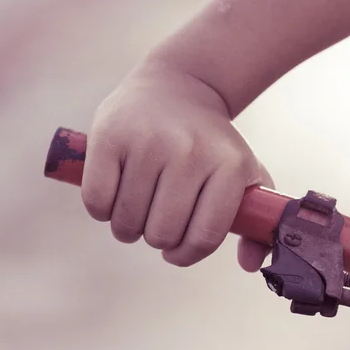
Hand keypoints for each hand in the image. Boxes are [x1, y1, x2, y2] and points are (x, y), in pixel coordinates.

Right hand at [81, 61, 273, 270]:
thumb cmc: (210, 142)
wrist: (178, 85)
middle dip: (155, 238)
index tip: (176, 250)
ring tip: (137, 206)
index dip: (185, 255)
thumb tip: (248, 264)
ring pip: (126, 222)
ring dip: (127, 226)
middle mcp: (191, 152)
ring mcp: (149, 142)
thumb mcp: (244, 171)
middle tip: (156, 218)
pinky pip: (96, 202)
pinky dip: (101, 210)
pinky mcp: (110, 136)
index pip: (203, 238)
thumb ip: (253, 220)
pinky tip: (115, 193)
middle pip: (161, 234)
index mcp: (229, 166)